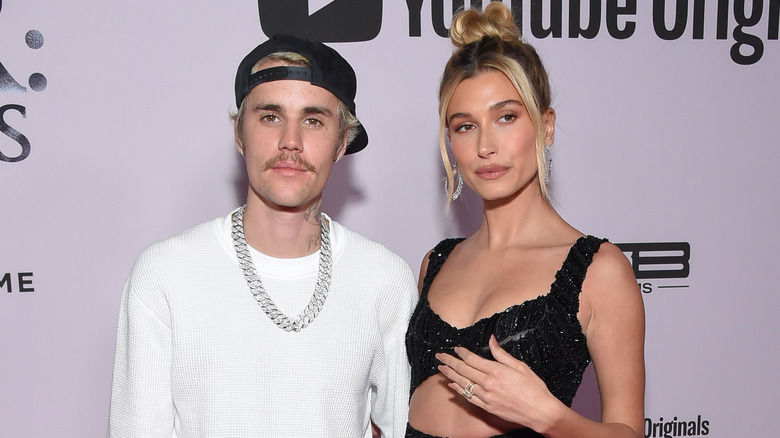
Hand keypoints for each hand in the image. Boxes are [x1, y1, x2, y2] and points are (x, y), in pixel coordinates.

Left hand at [435, 335, 562, 429]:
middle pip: (463, 370)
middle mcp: (488, 384)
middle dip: (450, 362)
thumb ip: (502, 354)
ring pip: (463, 383)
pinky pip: (468, 397)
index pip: (472, 359)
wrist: (540, 412)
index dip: (462, 353)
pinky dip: (459, 390)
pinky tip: (452, 386)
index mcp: (496, 371)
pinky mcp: (487, 407)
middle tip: (439, 356)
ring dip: (450, 375)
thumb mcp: (520, 366)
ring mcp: (486, 397)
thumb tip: (491, 340)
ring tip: (441, 368)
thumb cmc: (534, 388)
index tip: (456, 348)